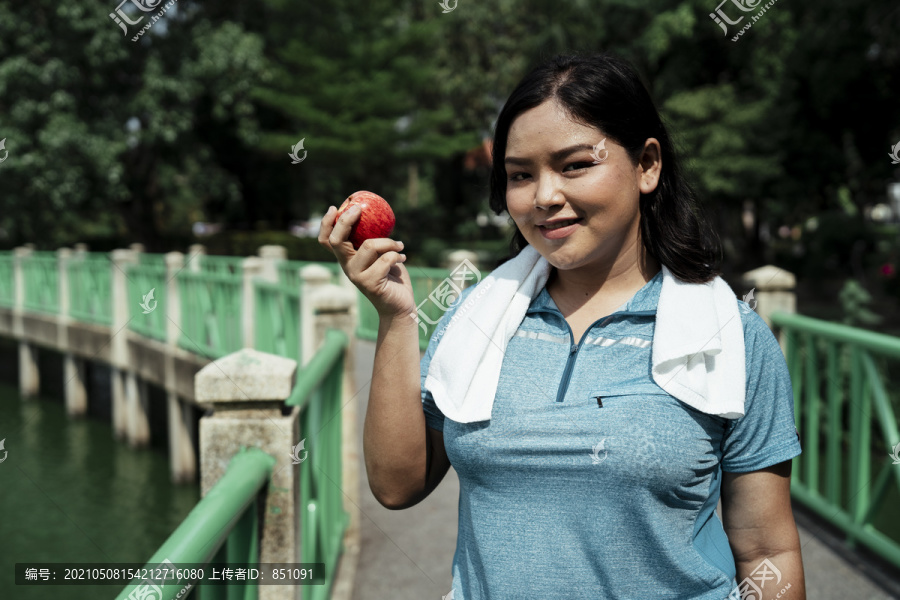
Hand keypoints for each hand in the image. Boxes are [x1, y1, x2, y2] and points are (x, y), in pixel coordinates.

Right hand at [318, 204, 416, 319]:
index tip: (335, 207)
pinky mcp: (369, 284)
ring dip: (389, 242)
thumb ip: (373, 239)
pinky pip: (385, 259)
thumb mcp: (380, 254)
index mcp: (347, 258)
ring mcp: (356, 276)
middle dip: (346, 221)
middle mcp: (347, 267)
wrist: (400, 305)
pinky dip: (397, 255)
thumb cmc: (391, 276)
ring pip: (369, 246)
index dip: (326, 224)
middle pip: (337, 240)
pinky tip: (402, 258)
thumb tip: (375, 214)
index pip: (327, 241)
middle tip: (360, 210)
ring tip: (400, 246)